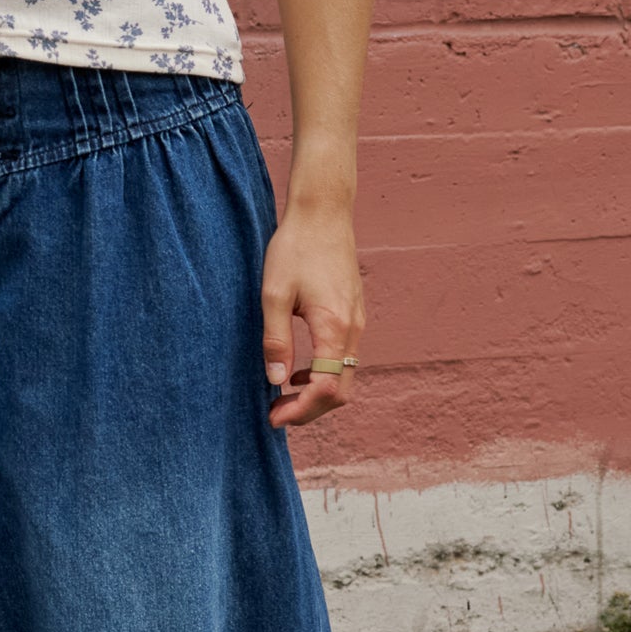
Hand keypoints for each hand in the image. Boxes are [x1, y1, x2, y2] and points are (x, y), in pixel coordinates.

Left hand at [260, 203, 363, 429]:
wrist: (323, 214)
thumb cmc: (295, 248)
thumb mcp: (274, 293)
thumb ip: (275, 339)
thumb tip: (275, 381)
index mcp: (334, 328)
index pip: (325, 389)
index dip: (300, 411)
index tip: (273, 417)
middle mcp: (353, 330)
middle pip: (340, 391)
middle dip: (309, 411)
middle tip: (275, 414)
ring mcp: (358, 323)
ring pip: (344, 377)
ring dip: (316, 394)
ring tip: (282, 396)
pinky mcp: (354, 316)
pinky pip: (344, 360)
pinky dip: (324, 375)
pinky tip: (298, 371)